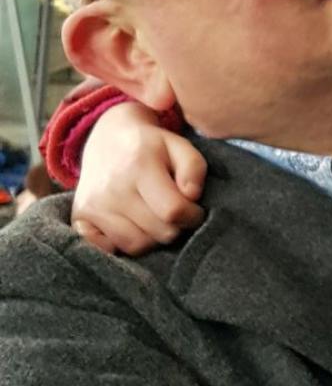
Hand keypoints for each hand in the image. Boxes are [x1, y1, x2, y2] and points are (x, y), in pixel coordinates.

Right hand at [71, 101, 205, 255]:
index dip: (192, 215)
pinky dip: (125, 244)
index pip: (173, 210)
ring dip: (153, 237)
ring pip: (136, 246)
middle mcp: (112, 189)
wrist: (107, 140)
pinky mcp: (79, 219)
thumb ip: (194, 169)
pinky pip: (110, 250)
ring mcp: (92, 206)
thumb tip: (192, 196)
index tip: (194, 210)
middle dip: (175, 227)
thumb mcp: (179, 146)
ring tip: (155, 218)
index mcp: (139, 167)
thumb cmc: (150, 146)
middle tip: (174, 213)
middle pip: (158, 233)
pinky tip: (132, 225)